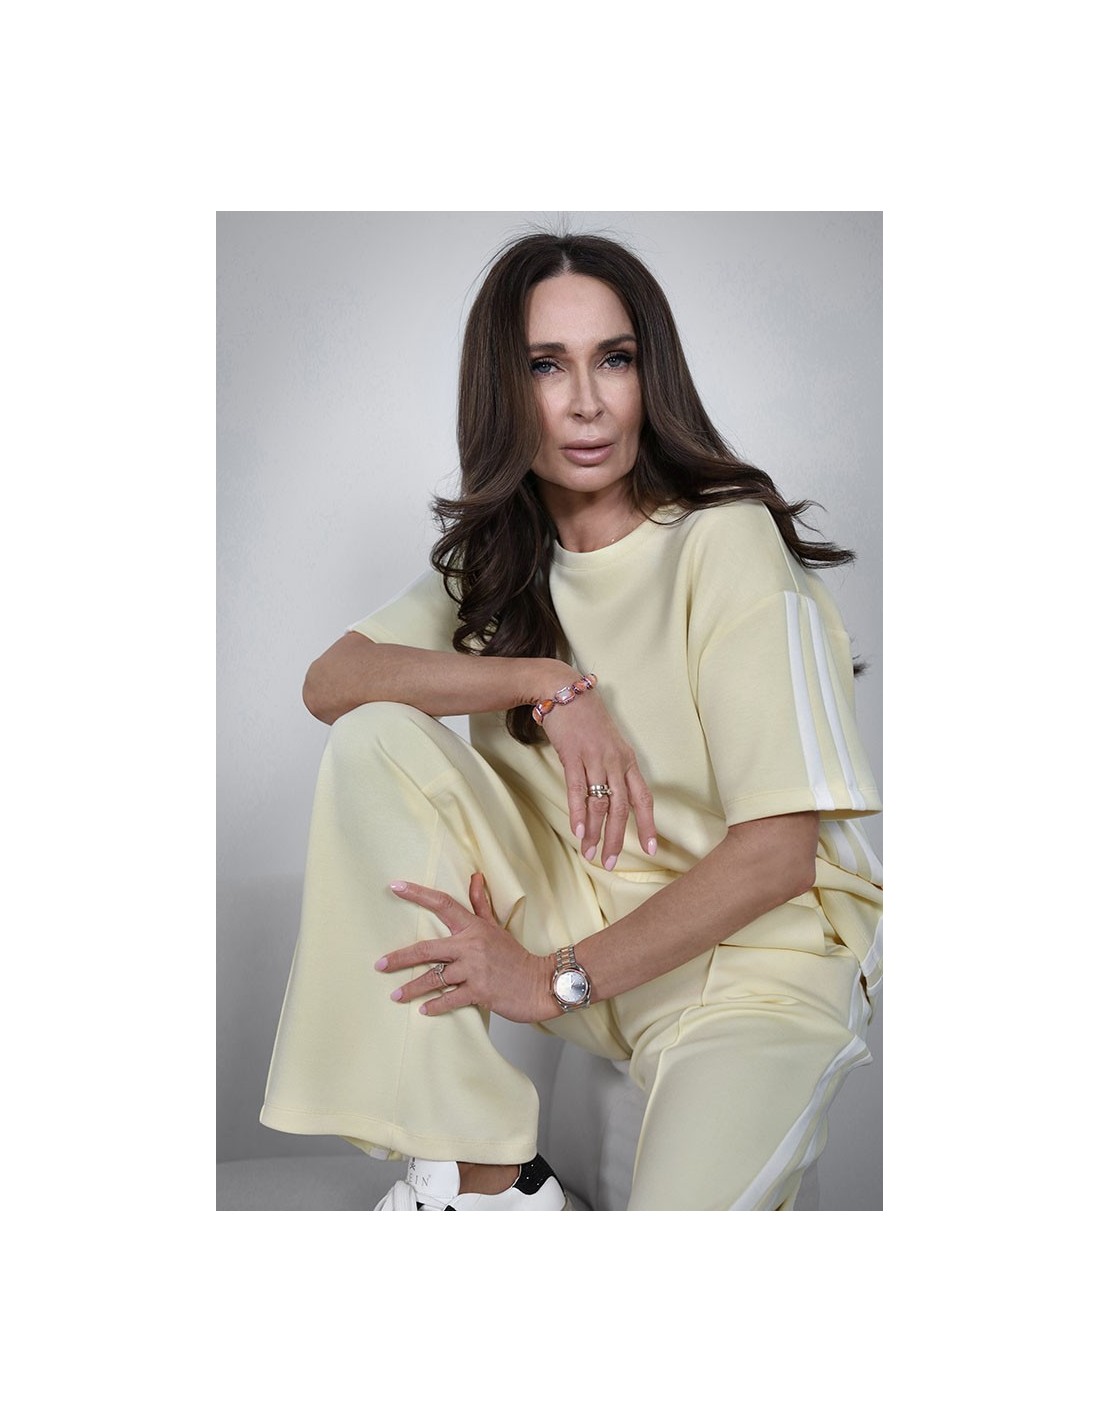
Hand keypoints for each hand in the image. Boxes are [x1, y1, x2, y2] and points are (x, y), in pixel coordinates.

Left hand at [375, 873, 557, 1023]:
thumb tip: (475, 876)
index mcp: (473, 928)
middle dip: (400, 957)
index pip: (443, 904)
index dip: (418, 894)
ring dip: (412, 988)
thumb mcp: (497, 927)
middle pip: (427, 949)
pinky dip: (435, 1006)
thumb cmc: (515, 956)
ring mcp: (475, 970)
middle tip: (379, 965)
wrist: (541, 983)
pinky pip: (450, 999)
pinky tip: (424, 1010)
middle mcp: (471, 946)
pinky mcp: (480, 992)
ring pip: (434, 978)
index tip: (396, 887)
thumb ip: (480, 904)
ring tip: (396, 995)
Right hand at [540, 684, 657, 868]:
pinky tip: (578, 832)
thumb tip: (612, 798)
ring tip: (591, 854)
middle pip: (622, 808)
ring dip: (596, 833)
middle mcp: (615, 762)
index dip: (649, 825)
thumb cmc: (587, 718)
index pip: (643, 798)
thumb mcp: (609, 743)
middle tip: (612, 863)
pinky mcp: (572, 756)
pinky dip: (578, 813)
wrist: (564, 691)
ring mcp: (594, 759)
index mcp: (628, 760)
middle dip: (618, 838)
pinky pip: (577, 790)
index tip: (651, 849)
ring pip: (600, 804)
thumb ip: (613, 769)